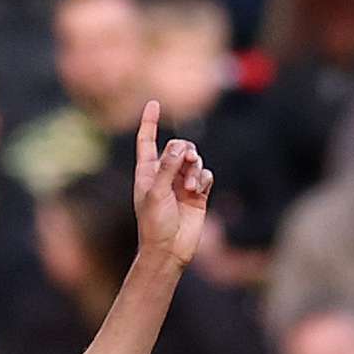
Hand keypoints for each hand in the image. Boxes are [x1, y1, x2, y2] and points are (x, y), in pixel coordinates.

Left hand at [130, 103, 212, 270]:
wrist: (169, 250)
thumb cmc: (154, 224)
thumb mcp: (156, 193)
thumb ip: (166, 168)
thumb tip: (178, 147)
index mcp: (147, 172)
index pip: (147, 141)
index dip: (149, 122)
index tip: (154, 103)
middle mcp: (164, 175)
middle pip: (178, 147)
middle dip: (184, 151)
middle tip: (185, 161)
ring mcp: (182, 184)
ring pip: (194, 160)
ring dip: (194, 168)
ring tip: (191, 186)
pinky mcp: (198, 194)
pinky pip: (206, 174)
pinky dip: (204, 178)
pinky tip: (199, 190)